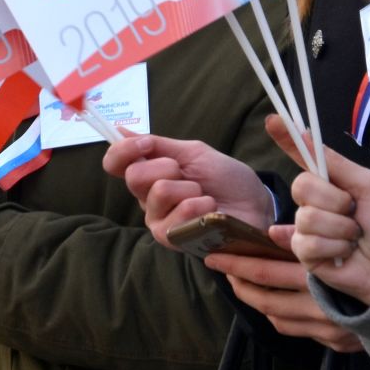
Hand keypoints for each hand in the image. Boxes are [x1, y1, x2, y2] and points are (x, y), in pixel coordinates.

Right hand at [103, 135, 275, 248]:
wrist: (255, 203)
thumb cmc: (225, 179)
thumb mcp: (193, 153)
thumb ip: (158, 145)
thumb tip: (120, 129)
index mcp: (149, 175)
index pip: (114, 163)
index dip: (124, 149)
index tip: (147, 144)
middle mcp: (147, 200)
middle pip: (134, 176)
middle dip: (168, 168)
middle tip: (189, 176)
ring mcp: (159, 221)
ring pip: (159, 192)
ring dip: (190, 189)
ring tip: (205, 196)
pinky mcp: (174, 240)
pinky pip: (179, 214)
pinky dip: (201, 206)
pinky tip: (211, 211)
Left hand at [206, 241, 363, 353]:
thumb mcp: (346, 236)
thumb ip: (310, 236)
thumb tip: (275, 233)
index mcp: (321, 276)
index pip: (268, 272)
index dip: (240, 264)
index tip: (218, 254)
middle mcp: (321, 305)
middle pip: (266, 297)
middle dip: (238, 279)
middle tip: (218, 265)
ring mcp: (329, 328)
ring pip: (276, 316)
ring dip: (255, 299)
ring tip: (239, 282)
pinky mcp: (338, 341)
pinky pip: (296, 330)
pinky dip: (278, 316)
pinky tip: (271, 302)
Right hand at [290, 147, 369, 305]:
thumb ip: (338, 163)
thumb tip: (306, 133)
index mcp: (330, 182)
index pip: (302, 155)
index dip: (287, 138)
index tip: (273, 120)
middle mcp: (314, 202)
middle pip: (301, 186)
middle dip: (334, 200)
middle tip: (353, 212)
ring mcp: (307, 228)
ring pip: (307, 218)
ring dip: (340, 229)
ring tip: (354, 238)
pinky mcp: (305, 253)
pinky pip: (307, 243)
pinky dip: (334, 247)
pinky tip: (345, 254)